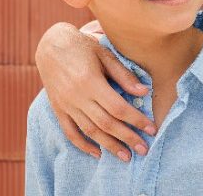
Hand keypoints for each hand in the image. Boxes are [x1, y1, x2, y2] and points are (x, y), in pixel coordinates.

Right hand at [35, 21, 154, 160]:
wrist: (50, 46)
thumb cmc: (83, 47)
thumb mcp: (105, 54)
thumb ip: (123, 75)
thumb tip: (144, 92)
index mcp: (90, 82)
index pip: (118, 108)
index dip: (136, 120)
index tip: (151, 129)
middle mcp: (77, 97)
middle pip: (106, 124)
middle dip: (127, 138)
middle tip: (144, 149)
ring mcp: (65, 105)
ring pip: (89, 131)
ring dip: (109, 146)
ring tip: (126, 156)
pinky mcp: (58, 109)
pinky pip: (70, 132)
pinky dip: (83, 145)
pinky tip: (97, 153)